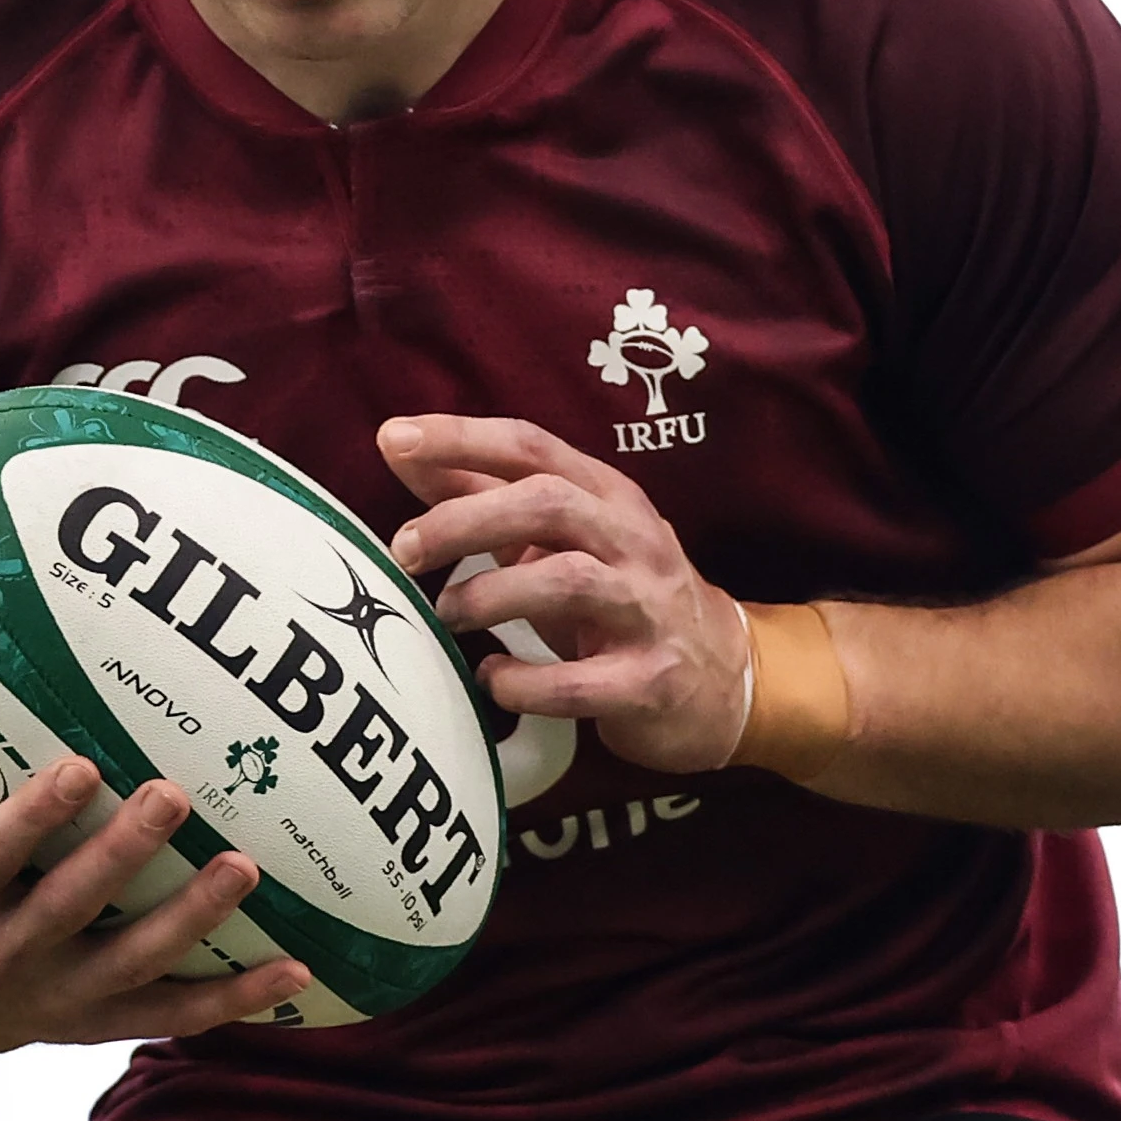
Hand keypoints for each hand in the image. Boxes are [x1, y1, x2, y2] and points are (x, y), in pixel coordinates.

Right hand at [0, 694, 309, 1054]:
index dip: (31, 819)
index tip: (80, 767)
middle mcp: (4, 959)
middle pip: (70, 908)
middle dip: (123, 856)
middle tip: (175, 795)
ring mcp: (59, 999)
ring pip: (134, 965)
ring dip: (192, 922)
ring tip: (245, 870)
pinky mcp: (103, 1022)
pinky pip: (175, 1015)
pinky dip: (237, 999)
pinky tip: (296, 968)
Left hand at [377, 415, 751, 774]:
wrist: (727, 678)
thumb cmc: (621, 596)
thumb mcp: (563, 538)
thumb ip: (487, 494)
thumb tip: (401, 449)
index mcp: (608, 496)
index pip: (531, 447)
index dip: (462, 437)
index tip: (394, 438)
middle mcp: (633, 541)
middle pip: (548, 504)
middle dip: (466, 520)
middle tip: (406, 548)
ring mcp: (648, 611)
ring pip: (567, 581)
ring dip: (490, 595)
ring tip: (447, 614)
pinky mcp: (650, 682)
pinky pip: (578, 683)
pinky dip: (523, 682)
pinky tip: (492, 679)